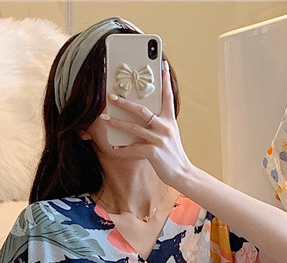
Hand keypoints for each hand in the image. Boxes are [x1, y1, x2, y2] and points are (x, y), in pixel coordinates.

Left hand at [103, 62, 193, 187]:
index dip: (165, 81)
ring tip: (104, 118)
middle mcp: (165, 127)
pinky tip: (115, 147)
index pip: (168, 97)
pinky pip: (134, 148)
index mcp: (169, 121)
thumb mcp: (170, 135)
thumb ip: (158, 124)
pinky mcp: (154, 153)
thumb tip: (141, 116)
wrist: (182, 173)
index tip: (162, 65)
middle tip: (111, 96)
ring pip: (134, 128)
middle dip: (125, 102)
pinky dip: (123, 148)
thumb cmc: (173, 154)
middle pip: (142, 110)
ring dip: (117, 123)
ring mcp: (159, 140)